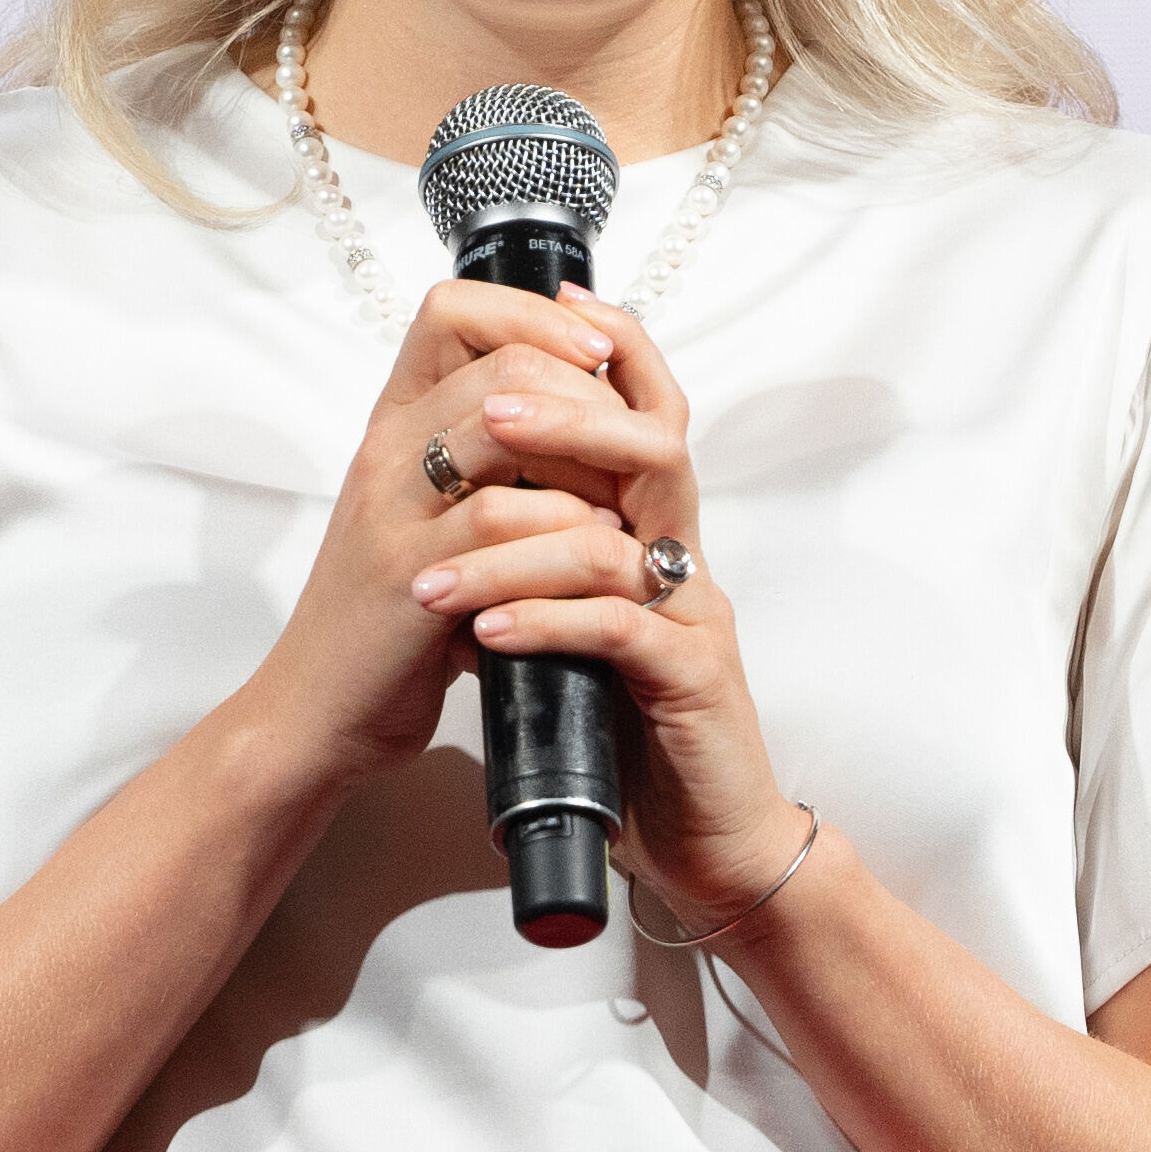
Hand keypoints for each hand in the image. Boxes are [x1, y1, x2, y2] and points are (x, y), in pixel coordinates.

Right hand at [236, 277, 643, 791]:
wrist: (317, 711)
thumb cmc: (389, 618)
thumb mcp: (431, 521)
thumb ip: (488, 465)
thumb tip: (586, 412)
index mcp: (393, 428)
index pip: (452, 310)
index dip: (535, 316)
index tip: (595, 356)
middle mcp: (385, 454)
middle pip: (499, 364)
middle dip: (589, 399)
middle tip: (635, 448)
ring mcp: (391, 511)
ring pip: (503, 433)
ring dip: (590, 465)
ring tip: (630, 506)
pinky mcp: (409, 577)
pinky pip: (503, 523)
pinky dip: (571, 534)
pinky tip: (606, 560)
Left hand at [405, 297, 798, 923]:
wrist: (708, 847)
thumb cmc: (637, 736)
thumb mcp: (587, 630)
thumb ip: (557, 562)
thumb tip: (482, 504)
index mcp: (658, 538)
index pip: (650, 415)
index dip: (616, 350)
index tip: (553, 304)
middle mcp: (684, 563)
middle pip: (653, 448)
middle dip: (568, 417)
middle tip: (488, 412)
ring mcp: (694, 620)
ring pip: (619, 543)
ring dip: (520, 543)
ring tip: (442, 559)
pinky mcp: (691, 685)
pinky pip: (618, 634)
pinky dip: (547, 624)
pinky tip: (489, 634)